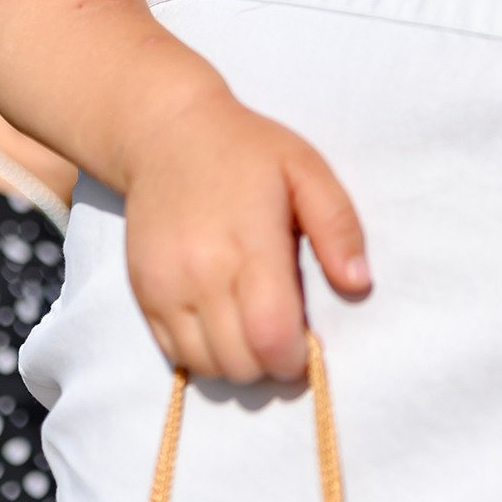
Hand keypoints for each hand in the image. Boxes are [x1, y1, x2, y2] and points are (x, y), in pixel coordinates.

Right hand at [116, 92, 370, 383]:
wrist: (166, 134)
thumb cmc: (248, 150)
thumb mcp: (307, 170)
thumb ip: (338, 227)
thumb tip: (359, 284)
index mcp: (248, 245)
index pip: (270, 336)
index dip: (296, 356)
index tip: (310, 342)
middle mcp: (199, 274)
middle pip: (240, 363)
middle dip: (272, 362)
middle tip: (287, 332)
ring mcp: (164, 288)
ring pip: (207, 367)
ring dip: (239, 362)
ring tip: (255, 325)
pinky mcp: (143, 294)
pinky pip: (175, 354)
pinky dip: (205, 354)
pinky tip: (224, 321)